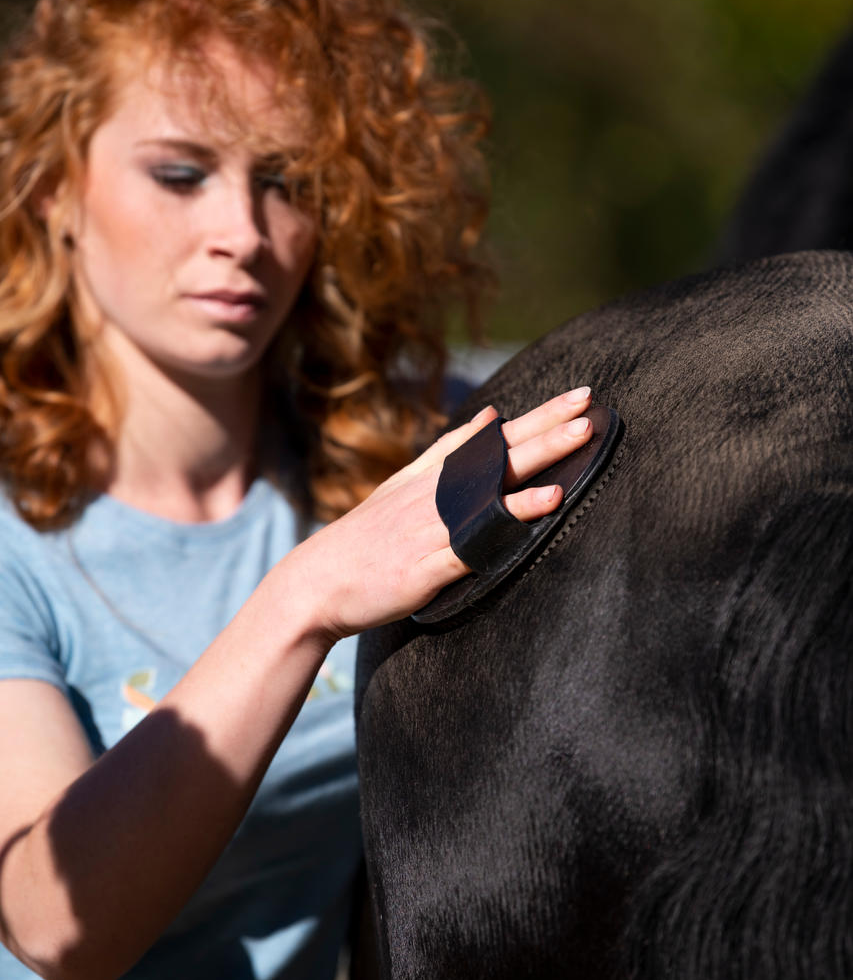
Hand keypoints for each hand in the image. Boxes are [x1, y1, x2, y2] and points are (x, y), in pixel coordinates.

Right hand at [294, 386, 593, 639]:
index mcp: (434, 477)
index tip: (580, 395)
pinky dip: (513, 519)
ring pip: (496, 487)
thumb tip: (491, 417)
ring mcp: (433, 529)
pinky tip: (546, 505)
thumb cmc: (366, 539)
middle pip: (501, 453)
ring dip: (539, 461)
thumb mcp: (403, 485)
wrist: (316, 583)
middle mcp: (437, 494)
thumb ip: (448, 453)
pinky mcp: (429, 566)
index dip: (539, 417)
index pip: (496, 438)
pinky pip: (480, 537)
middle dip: (549, 427)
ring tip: (581, 437)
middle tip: (590, 404)